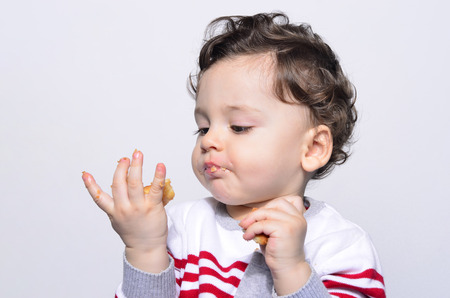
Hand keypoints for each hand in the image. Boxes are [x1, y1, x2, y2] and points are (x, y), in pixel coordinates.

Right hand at [82, 150, 168, 272]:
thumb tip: (122, 186)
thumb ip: (118, 204)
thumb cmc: (134, 232)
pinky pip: (156, 188)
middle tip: (125, 158)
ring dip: (136, 166)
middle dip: (121, 169)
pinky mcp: (153, 207)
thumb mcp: (119, 220)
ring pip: (135, 183)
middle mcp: (124, 208)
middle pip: (119, 184)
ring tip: (137, 154)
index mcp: (114, 211)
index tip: (85, 174)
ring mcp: (138, 208)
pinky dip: (158, 176)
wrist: (147, 248)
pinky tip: (160, 166)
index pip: (99, 198)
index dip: (91, 186)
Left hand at [239, 196, 310, 294]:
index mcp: (299, 217)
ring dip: (252, 220)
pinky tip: (248, 237)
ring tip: (245, 229)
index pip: (287, 200)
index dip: (272, 205)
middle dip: (260, 211)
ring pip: (267, 212)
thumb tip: (252, 212)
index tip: (261, 217)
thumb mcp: (274, 231)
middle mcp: (298, 218)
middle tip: (247, 222)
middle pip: (276, 203)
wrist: (287, 270)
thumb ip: (269, 220)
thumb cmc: (279, 252)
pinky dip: (251, 229)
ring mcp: (293, 223)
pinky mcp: (284, 230)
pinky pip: (262, 224)